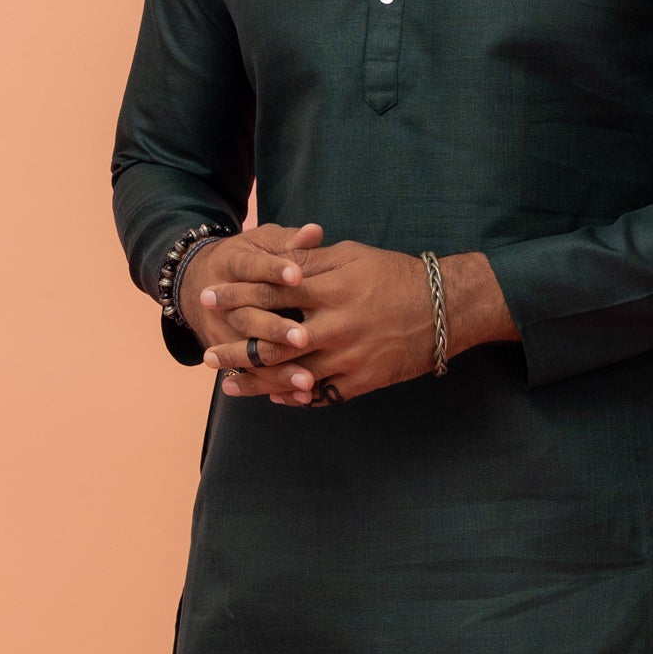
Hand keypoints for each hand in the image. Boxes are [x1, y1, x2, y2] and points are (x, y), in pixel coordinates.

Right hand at [180, 222, 323, 373]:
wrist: (197, 284)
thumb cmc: (246, 258)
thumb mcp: (261, 243)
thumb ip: (288, 241)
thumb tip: (314, 232)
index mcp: (230, 263)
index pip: (251, 266)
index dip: (272, 270)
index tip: (297, 275)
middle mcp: (220, 301)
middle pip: (247, 316)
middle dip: (275, 328)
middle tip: (304, 338)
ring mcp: (220, 331)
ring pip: (248, 352)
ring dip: (277, 368)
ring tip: (308, 380)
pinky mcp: (225, 354)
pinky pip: (251, 374)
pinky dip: (276, 386)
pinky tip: (303, 395)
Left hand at [208, 242, 515, 405]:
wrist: (445, 309)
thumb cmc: (396, 275)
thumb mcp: (353, 256)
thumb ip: (311, 261)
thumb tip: (273, 261)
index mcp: (330, 289)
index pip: (271, 292)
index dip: (236, 295)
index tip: (209, 298)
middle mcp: (335, 326)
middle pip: (272, 342)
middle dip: (235, 350)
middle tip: (207, 355)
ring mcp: (348, 358)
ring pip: (290, 377)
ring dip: (256, 382)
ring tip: (229, 384)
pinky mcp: (362, 380)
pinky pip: (319, 395)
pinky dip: (293, 397)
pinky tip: (272, 397)